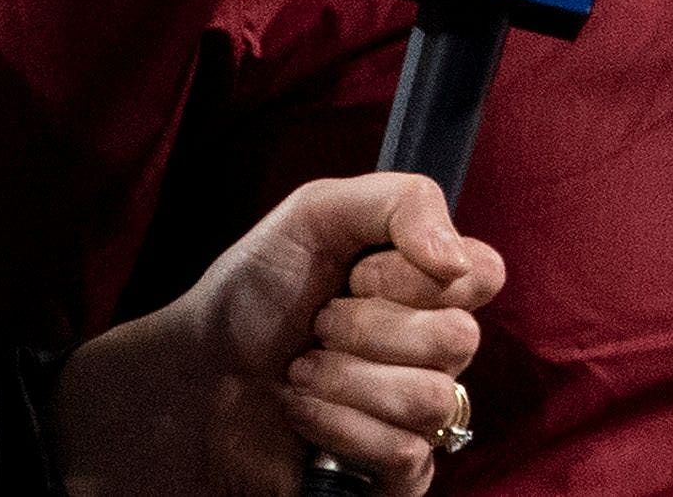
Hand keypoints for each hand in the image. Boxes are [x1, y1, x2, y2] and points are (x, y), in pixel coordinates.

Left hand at [55, 173, 504, 496]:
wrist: (188, 382)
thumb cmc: (250, 295)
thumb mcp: (315, 213)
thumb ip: (403, 202)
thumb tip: (457, 260)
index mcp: (427, 284)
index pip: (484, 275)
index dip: (418, 276)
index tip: (357, 274)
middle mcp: (432, 348)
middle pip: (459, 339)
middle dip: (368, 329)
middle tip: (317, 327)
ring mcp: (415, 415)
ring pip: (432, 400)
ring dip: (347, 382)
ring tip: (300, 374)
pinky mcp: (394, 474)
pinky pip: (407, 457)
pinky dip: (340, 429)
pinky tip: (304, 417)